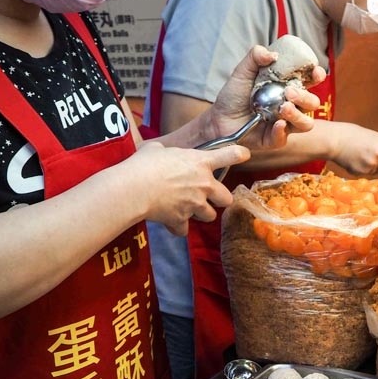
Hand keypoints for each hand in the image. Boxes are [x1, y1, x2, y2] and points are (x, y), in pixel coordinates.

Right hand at [121, 141, 249, 235]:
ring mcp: (195, 204)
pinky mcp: (182, 220)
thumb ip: (168, 153)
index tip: (245, 154)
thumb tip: (162, 153)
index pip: (229, 155)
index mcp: (200, 163)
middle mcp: (203, 184)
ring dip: (200, 213)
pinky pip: (184, 229)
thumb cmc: (143, 164)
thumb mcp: (157, 149)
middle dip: (219, 199)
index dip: (239, 154)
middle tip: (207, 197)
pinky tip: (169, 221)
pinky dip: (178, 226)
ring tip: (185, 208)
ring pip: (209, 216)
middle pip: (227, 198)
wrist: (132, 188)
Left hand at [209, 46, 325, 148]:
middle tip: (289, 92)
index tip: (315, 72)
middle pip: (312, 103)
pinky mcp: (275, 140)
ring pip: (306, 124)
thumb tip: (272, 54)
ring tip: (284, 108)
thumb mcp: (242, 72)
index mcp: (287, 88)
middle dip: (305, 97)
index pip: (309, 82)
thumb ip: (255, 57)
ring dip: (298, 115)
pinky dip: (282, 130)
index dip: (316, 76)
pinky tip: (276, 124)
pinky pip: (285, 138)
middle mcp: (291, 106)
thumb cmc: (233, 96)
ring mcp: (285, 124)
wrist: (218, 118)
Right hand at [331, 123, 377, 176]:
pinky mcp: (362, 171)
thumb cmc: (351, 136)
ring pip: (373, 172)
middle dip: (377, 167)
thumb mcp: (373, 138)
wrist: (334, 139)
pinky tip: (352, 160)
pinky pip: (364, 174)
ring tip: (357, 155)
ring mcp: (372, 164)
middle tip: (365, 156)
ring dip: (367, 168)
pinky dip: (358, 170)